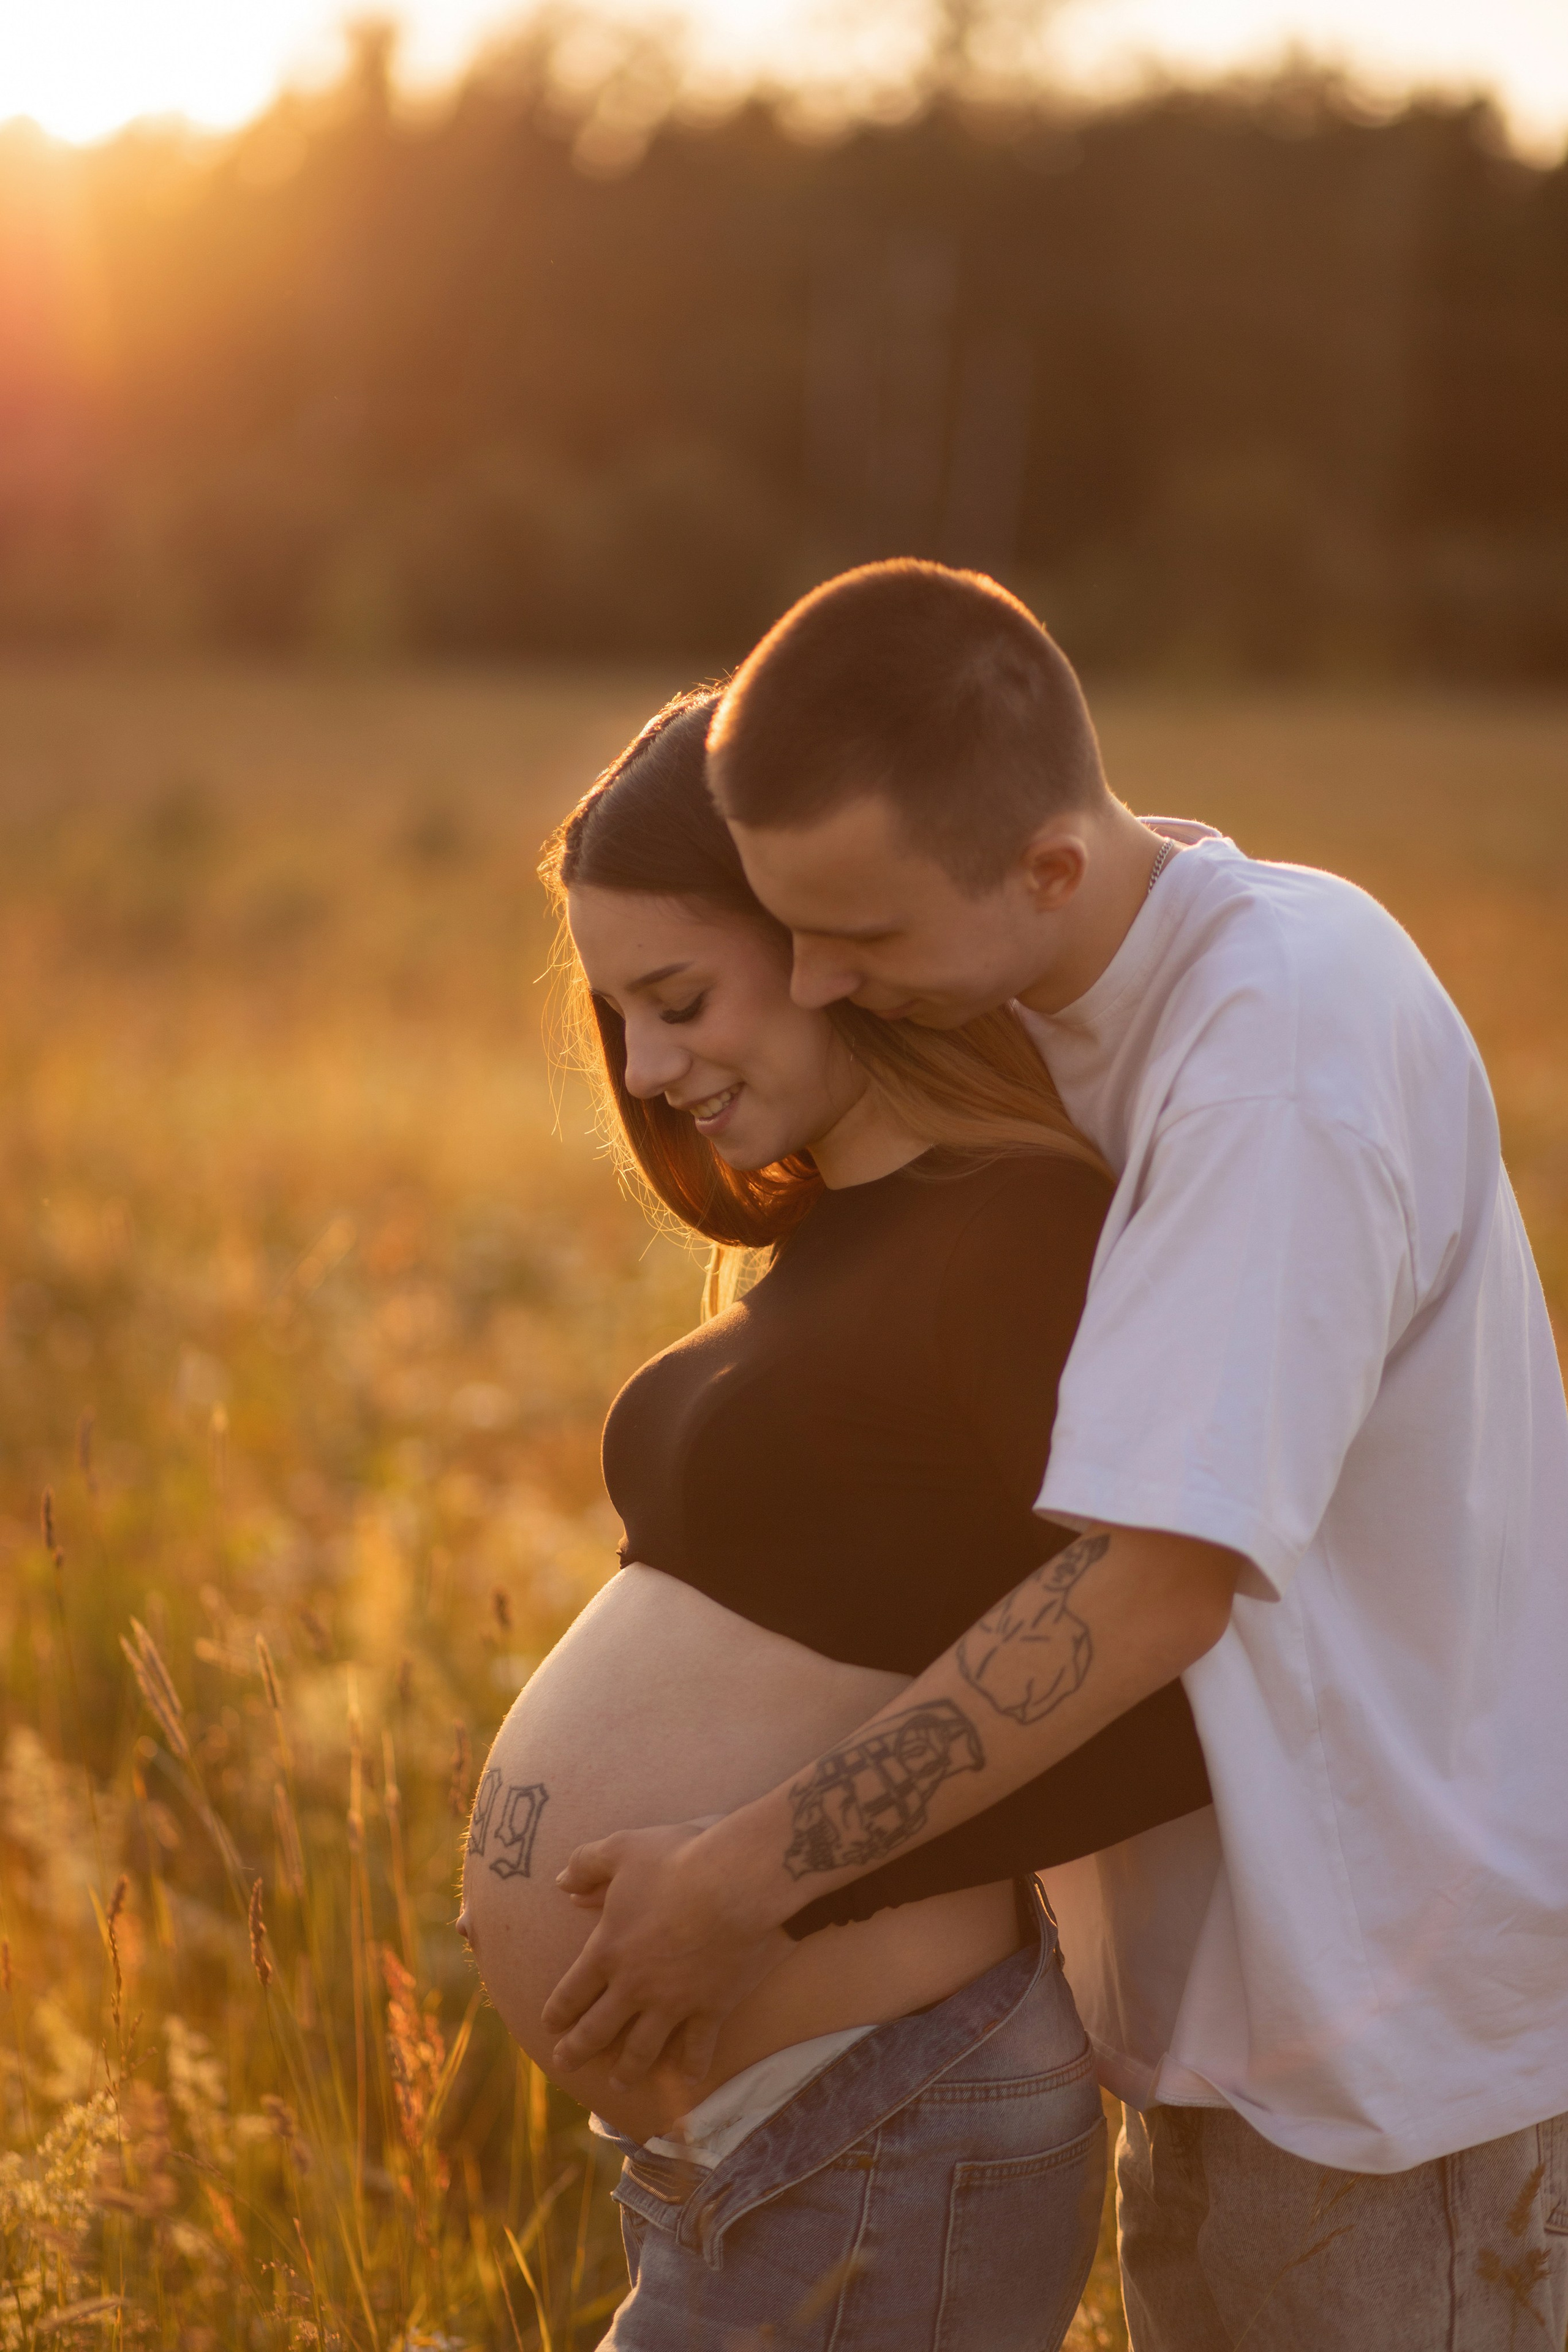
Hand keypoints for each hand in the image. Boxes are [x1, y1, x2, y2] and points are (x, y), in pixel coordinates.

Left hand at [542, 1816, 793, 2089]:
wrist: (736, 1883)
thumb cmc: (676, 1861)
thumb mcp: (621, 1849)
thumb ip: (586, 1864)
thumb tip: (560, 1881)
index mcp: (607, 1951)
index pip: (571, 1992)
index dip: (557, 2012)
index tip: (550, 2025)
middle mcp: (634, 1987)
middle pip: (597, 2030)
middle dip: (578, 2051)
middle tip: (564, 2064)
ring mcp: (673, 2003)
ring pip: (642, 2049)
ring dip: (628, 2070)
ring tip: (619, 2086)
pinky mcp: (711, 2008)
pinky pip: (698, 2046)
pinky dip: (692, 2065)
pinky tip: (688, 2078)